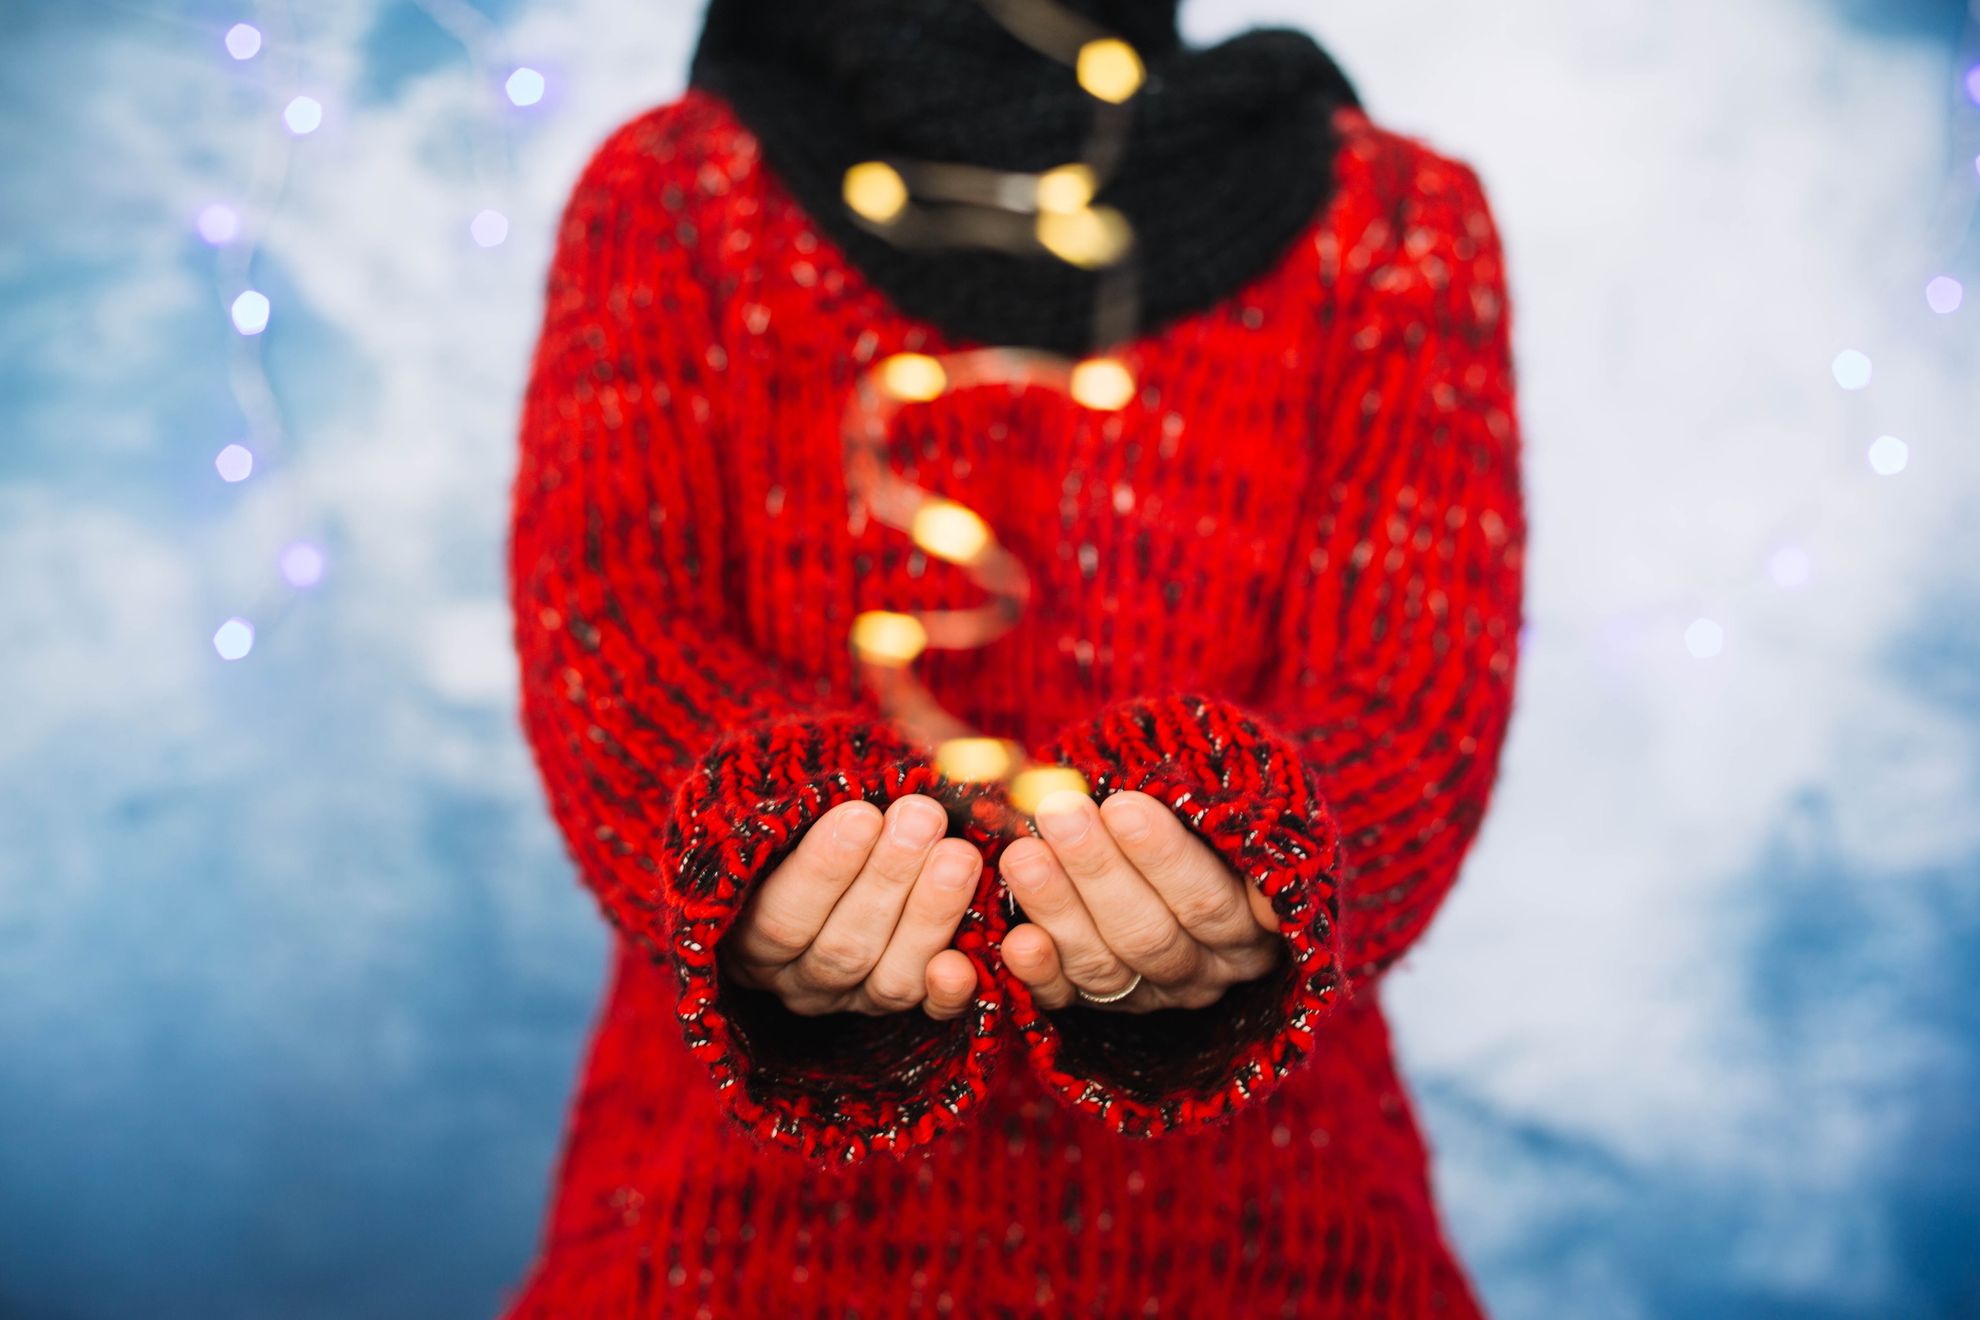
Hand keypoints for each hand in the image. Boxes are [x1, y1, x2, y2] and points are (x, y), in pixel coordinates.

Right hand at [719, 794, 980, 1018]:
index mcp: (747, 935)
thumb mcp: (793, 806)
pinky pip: (931, 1012)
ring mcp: (851, 999)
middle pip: (841, 947)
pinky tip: (977, 949)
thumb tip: (872, 738)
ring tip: (960, 853)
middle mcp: (797, 979)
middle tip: (923, 817)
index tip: (861, 814)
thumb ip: (813, 793)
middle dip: (888, 879)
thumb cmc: (809, 822)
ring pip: (889, 978)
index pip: (780, 917)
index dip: (822, 870)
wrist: (845, 855)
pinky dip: (955, 987)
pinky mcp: (902, 1007)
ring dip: (930, 913)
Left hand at [999, 790, 1283, 1012]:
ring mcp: (1155, 993)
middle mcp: (1209, 967)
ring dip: (1058, 907)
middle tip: (1059, 814)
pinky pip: (1066, 1000)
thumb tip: (1143, 777)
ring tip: (1023, 855)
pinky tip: (1016, 940)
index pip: (1210, 898)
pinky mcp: (1101, 1008)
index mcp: (1251, 922)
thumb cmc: (1195, 817)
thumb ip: (1195, 802)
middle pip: (1151, 933)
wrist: (1165, 854)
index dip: (1165, 856)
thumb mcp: (1210, 808)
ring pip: (1105, 965)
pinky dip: (1039, 972)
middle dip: (1098, 870)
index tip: (1121, 805)